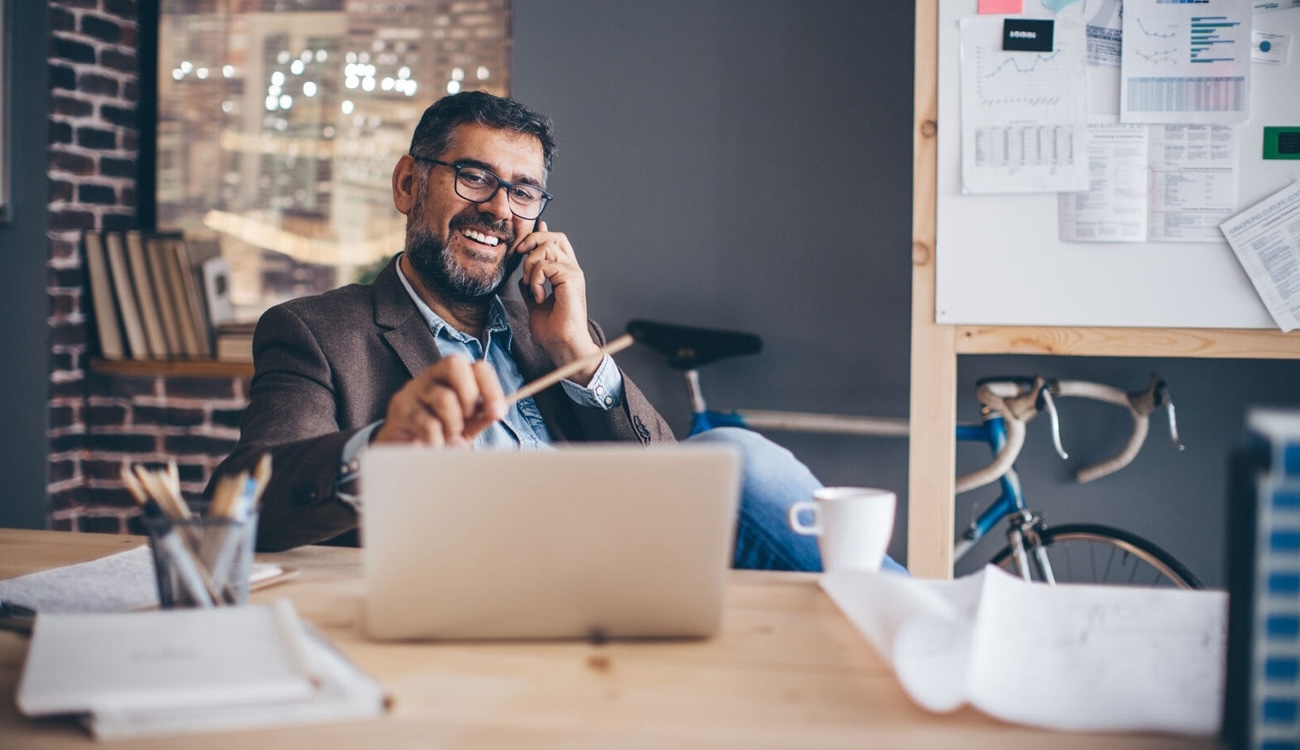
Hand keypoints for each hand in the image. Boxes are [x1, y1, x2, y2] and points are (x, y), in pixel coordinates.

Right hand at [372, 356, 505, 446]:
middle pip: (455, 364)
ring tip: (448, 436)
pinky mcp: (400, 408)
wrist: (406, 452)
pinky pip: (428, 424)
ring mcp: (414, 389)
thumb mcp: (466, 426)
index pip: (478, 367)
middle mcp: (432, 376)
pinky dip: (438, 440)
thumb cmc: (440, 433)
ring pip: (444, 397)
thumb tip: (496, 411)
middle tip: (468, 419)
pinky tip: (434, 445)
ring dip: (453, 424)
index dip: (491, 387)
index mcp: (453, 376)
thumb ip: (482, 417)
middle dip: (470, 396)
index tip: (498, 413)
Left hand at [513, 221, 602, 378]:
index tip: (524, 240)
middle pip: (554, 238)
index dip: (541, 234)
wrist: (562, 345)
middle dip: (532, 241)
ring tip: (531, 286)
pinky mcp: (572, 279)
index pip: (557, 243)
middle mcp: (572, 270)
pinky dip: (535, 280)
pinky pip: (545, 266)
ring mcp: (573, 273)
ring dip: (530, 265)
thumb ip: (532, 286)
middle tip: (519, 256)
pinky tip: (538, 296)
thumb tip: (523, 276)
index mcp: (565, 273)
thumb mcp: (535, 302)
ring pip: (547, 248)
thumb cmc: (553, 330)